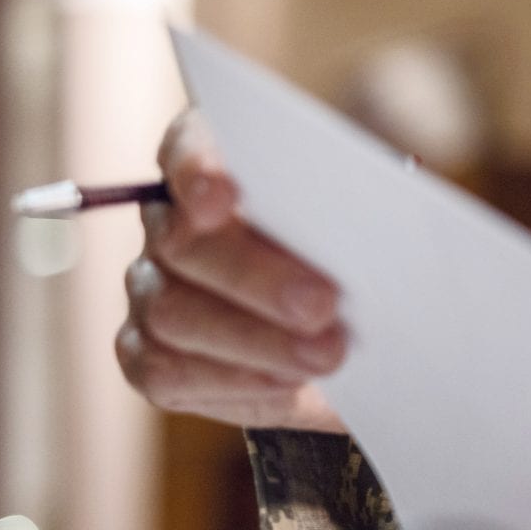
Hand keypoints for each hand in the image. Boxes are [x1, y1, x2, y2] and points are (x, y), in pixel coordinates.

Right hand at [116, 110, 348, 431]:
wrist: (352, 316)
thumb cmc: (360, 240)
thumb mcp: (375, 206)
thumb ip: (364, 198)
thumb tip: (383, 207)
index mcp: (217, 158)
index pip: (189, 146)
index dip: (199, 169)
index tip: (224, 197)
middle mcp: (169, 219)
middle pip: (183, 242)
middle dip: (255, 278)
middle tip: (323, 305)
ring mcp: (149, 286)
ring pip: (174, 313)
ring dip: (257, 340)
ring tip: (329, 355)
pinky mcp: (147, 353)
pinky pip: (168, 373)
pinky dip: (236, 381)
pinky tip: (290, 384)